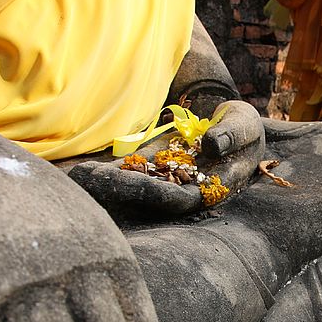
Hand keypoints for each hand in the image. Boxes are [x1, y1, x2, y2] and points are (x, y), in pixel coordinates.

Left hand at [70, 100, 265, 215]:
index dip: (153, 193)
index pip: (177, 198)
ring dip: (106, 185)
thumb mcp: (245, 124)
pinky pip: (128, 173)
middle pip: (147, 197)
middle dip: (119, 190)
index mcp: (209, 190)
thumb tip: (213, 144)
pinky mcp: (153, 167)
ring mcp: (166, 180)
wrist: (231, 123)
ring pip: (132, 187)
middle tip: (89, 181)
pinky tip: (82, 171)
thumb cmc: (242, 126)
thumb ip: (232, 134)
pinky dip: (106, 173)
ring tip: (77, 177)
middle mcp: (184, 191)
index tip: (129, 183)